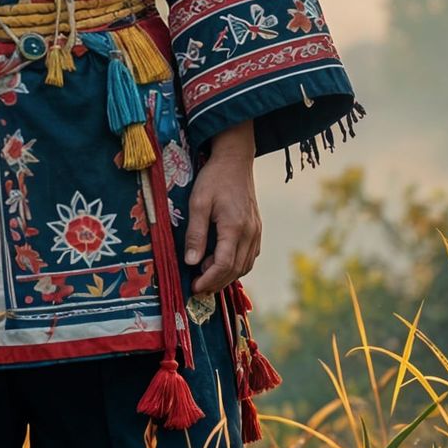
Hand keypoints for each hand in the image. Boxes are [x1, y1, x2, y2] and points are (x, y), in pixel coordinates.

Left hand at [184, 121, 259, 295]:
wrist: (235, 160)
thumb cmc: (214, 178)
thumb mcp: (198, 203)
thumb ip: (195, 234)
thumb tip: (190, 262)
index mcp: (235, 227)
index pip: (224, 264)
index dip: (209, 280)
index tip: (194, 287)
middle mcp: (250, 233)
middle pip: (236, 269)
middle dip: (216, 282)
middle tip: (197, 288)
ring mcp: (256, 231)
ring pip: (245, 265)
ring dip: (227, 276)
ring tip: (206, 276)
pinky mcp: (257, 228)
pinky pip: (250, 256)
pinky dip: (237, 265)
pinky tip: (221, 263)